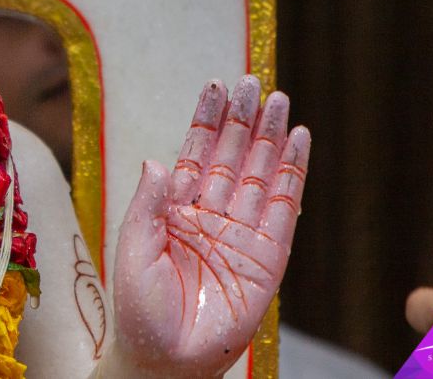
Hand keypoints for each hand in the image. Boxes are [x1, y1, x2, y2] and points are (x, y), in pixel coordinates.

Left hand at [111, 76, 309, 378]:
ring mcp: (242, 233)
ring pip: (260, 174)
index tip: (217, 85)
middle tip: (254, 81)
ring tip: (280, 100)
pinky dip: (293, 174)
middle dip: (243, 119)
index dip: (207, 120)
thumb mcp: (133, 250)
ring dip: (270, 137)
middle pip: (232, 156)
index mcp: (175, 209)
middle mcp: (211, 214)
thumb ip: (148, 204)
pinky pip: (285, 208)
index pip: (195, 153)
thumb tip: (156, 160)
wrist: (166, 360)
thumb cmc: (140, 312)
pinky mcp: (269, 257)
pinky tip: (299, 142)